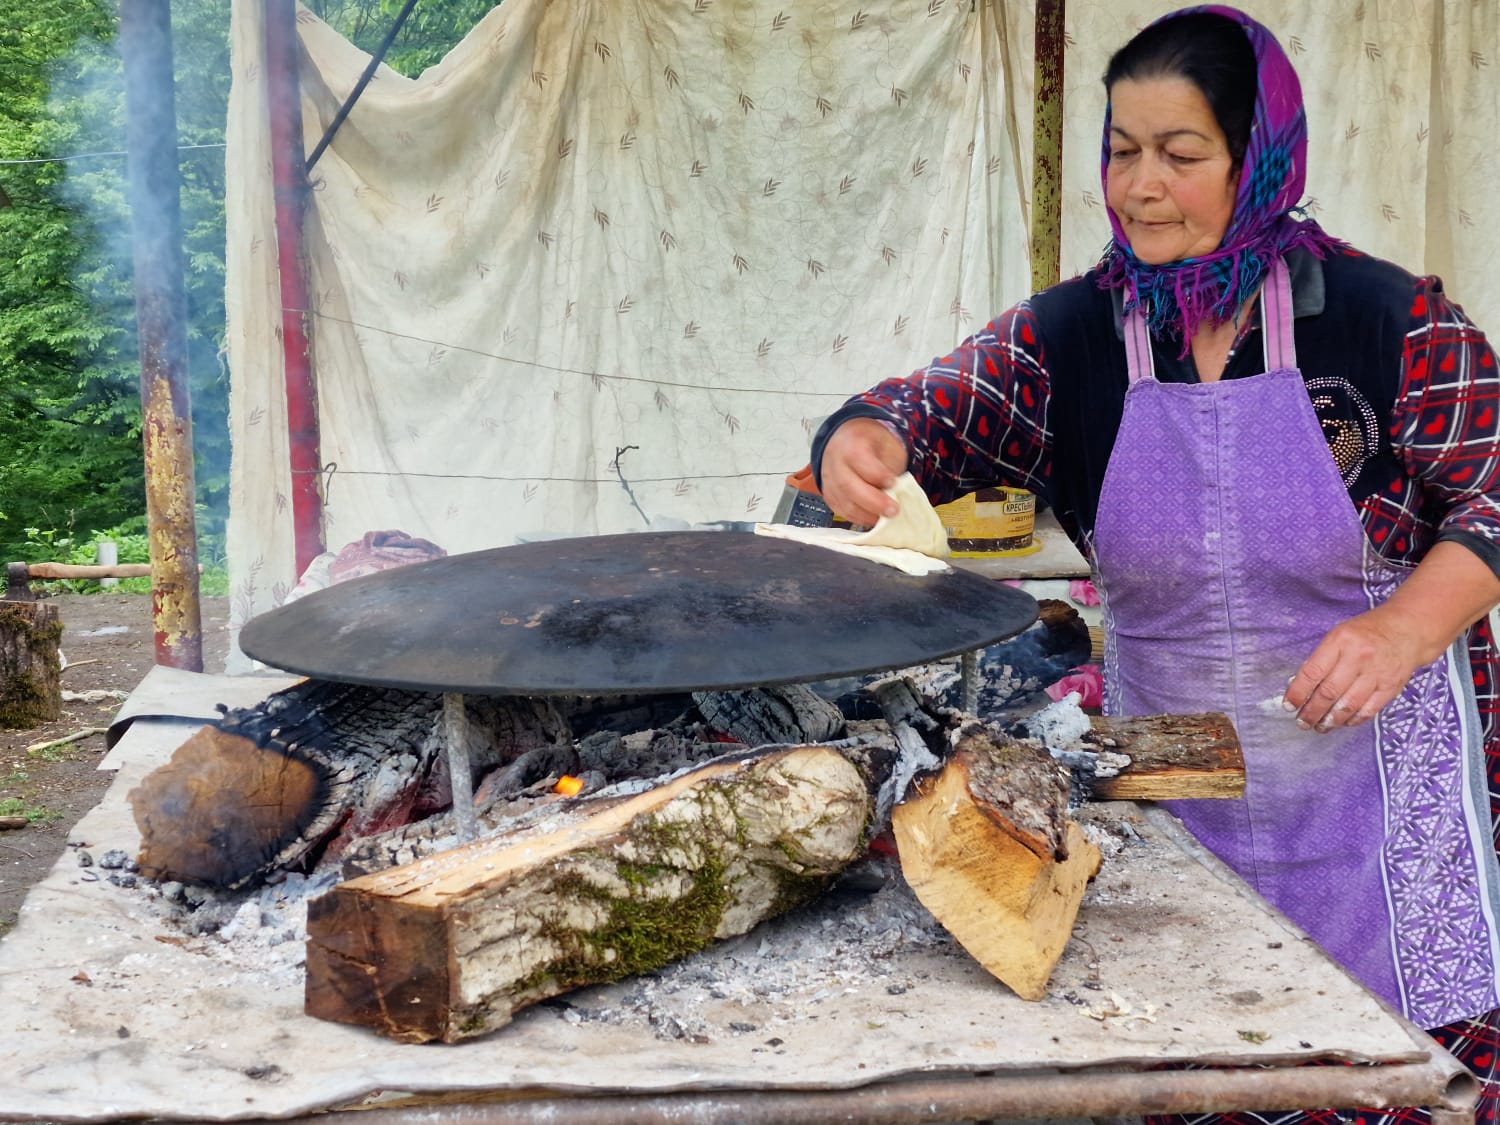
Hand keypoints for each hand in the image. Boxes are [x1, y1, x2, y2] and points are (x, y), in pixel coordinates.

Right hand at [818, 418, 909, 526]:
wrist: (846, 443)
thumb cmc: (870, 446)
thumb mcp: (884, 444)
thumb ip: (889, 466)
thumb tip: (896, 492)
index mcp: (850, 445)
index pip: (859, 459)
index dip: (877, 474)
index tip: (894, 483)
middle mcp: (835, 463)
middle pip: (848, 486)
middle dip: (873, 502)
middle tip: (893, 510)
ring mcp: (829, 482)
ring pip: (844, 503)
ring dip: (867, 514)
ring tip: (885, 518)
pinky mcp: (830, 497)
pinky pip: (842, 511)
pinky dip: (859, 518)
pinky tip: (873, 518)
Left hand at [1282, 607, 1424, 732]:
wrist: (1408, 630)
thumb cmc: (1367, 632)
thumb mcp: (1339, 635)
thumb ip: (1322, 659)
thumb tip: (1301, 687)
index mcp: (1340, 641)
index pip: (1312, 672)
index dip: (1297, 693)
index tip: (1288, 706)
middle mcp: (1359, 657)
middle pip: (1329, 692)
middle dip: (1311, 712)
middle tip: (1302, 722)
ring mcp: (1377, 673)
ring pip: (1348, 705)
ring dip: (1330, 721)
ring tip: (1319, 727)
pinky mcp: (1391, 687)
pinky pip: (1368, 710)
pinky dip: (1352, 720)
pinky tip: (1342, 723)